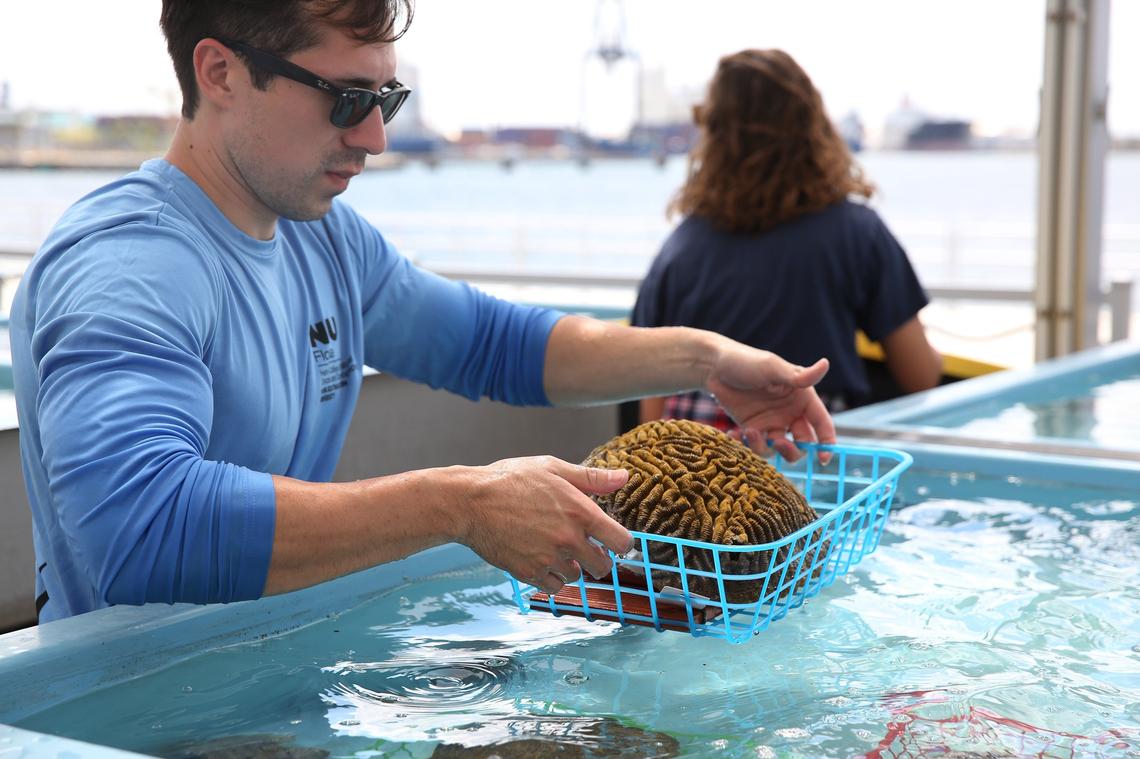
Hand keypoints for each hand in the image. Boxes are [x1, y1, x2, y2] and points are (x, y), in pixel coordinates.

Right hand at [460, 456, 632, 593]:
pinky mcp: (529, 573)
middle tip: (584, 547)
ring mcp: (549, 559)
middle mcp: (569, 539)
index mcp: (580, 512)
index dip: (621, 542)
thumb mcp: (553, 468)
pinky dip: (551, 578)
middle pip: (603, 566)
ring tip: (554, 548)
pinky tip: (541, 560)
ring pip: (576, 577)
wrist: (470, 502)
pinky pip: (554, 587)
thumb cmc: (510, 479)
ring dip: (571, 567)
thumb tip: (624, 478)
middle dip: (597, 558)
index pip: (622, 541)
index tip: (613, 540)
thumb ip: (591, 478)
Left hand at [705, 342, 835, 461]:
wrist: (714, 367)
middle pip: (802, 443)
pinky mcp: (752, 429)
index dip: (826, 442)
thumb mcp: (772, 368)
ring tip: (749, 432)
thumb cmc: (746, 361)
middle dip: (793, 450)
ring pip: (777, 449)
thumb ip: (798, 377)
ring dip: (765, 447)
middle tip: (778, 442)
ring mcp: (770, 422)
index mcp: (802, 398)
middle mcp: (789, 413)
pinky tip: (733, 433)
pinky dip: (745, 445)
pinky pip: (755, 446)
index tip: (823, 458)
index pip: (821, 423)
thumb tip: (825, 364)